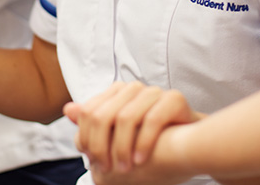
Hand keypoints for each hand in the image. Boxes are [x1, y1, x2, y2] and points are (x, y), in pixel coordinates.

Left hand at [64, 81, 201, 178]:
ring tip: (127, 169)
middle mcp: (134, 88)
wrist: (191, 144)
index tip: (93, 162)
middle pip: (104, 115)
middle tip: (108, 170)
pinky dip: (143, 144)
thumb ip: (94, 122)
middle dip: (102, 146)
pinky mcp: (174, 99)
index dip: (88, 139)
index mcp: (117, 92)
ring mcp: (155, 92)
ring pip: (126, 118)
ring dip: (123, 149)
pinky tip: (141, 161)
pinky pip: (152, 120)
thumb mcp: (117, 135)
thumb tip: (68, 110)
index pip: (90, 113)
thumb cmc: (151, 141)